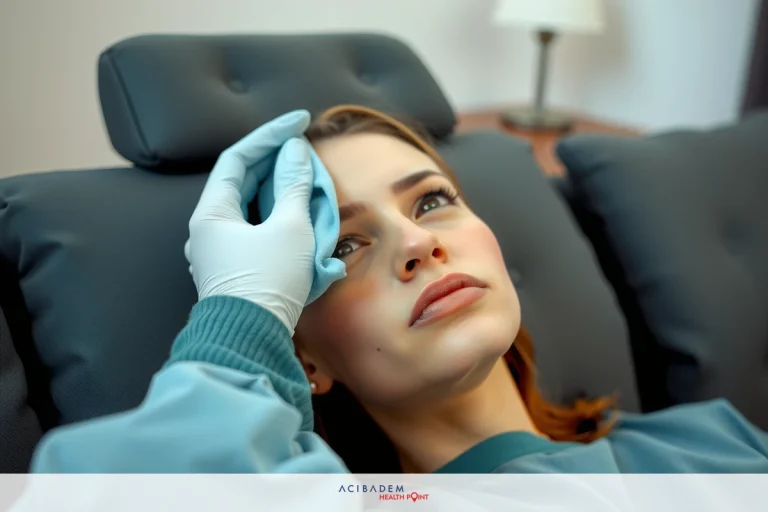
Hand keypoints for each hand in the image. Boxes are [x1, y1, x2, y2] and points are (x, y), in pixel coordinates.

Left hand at [185, 110, 315, 333]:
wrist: (252, 341)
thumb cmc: (268, 282)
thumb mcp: (289, 228)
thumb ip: (293, 186)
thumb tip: (295, 153)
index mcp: (211, 213)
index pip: (238, 157)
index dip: (270, 134)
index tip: (300, 121)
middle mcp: (208, 229)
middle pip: (242, 181)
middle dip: (275, 163)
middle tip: (304, 149)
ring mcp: (218, 251)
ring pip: (249, 207)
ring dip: (278, 191)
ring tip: (306, 181)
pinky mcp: (234, 270)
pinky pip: (254, 230)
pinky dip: (277, 217)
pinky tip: (298, 217)